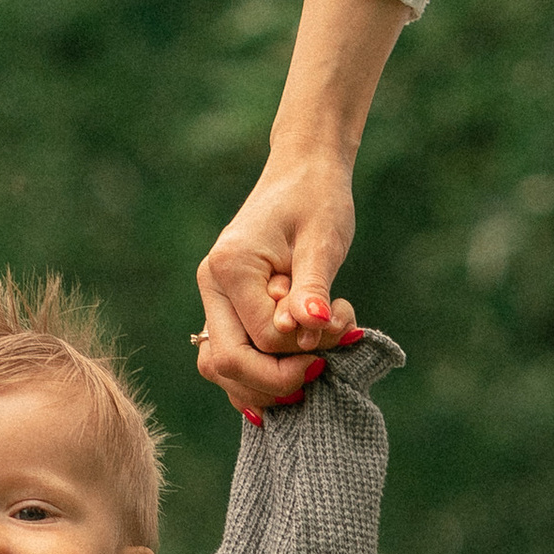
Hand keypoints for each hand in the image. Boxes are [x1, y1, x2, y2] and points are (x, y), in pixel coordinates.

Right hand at [195, 151, 359, 414]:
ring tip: (313, 360)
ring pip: (222, 369)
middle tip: (325, 361)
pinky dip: (260, 375)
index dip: (303, 347)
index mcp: (231, 267)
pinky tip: (295, 370)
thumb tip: (308, 331)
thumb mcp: (322, 242)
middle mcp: (212, 286)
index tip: (341, 325)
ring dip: (269, 380)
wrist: (303, 173)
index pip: (262, 337)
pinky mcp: (227, 308)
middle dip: (281, 377)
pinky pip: (231, 358)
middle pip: (229, 362)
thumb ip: (312, 288)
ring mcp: (215, 299)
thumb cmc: (317, 200)